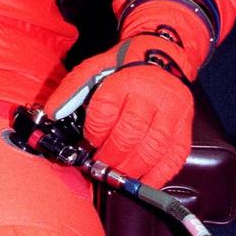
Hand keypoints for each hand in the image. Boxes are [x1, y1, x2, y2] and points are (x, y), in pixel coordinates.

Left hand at [45, 32, 193, 186]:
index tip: (88, 142)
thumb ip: (70, 90)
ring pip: (152, 149)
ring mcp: (171, 113)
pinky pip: (175, 157)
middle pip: (128, 134)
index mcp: (124, 81)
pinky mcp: (184, 127)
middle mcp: (150, 96)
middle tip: (99, 165)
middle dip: (110, 156)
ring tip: (116, 174)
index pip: (105, 111)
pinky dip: (159, 175)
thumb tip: (50, 113)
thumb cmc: (124, 65)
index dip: (94, 132)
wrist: (162, 55)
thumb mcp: (93, 68)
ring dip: (131, 168)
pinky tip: (144, 181)